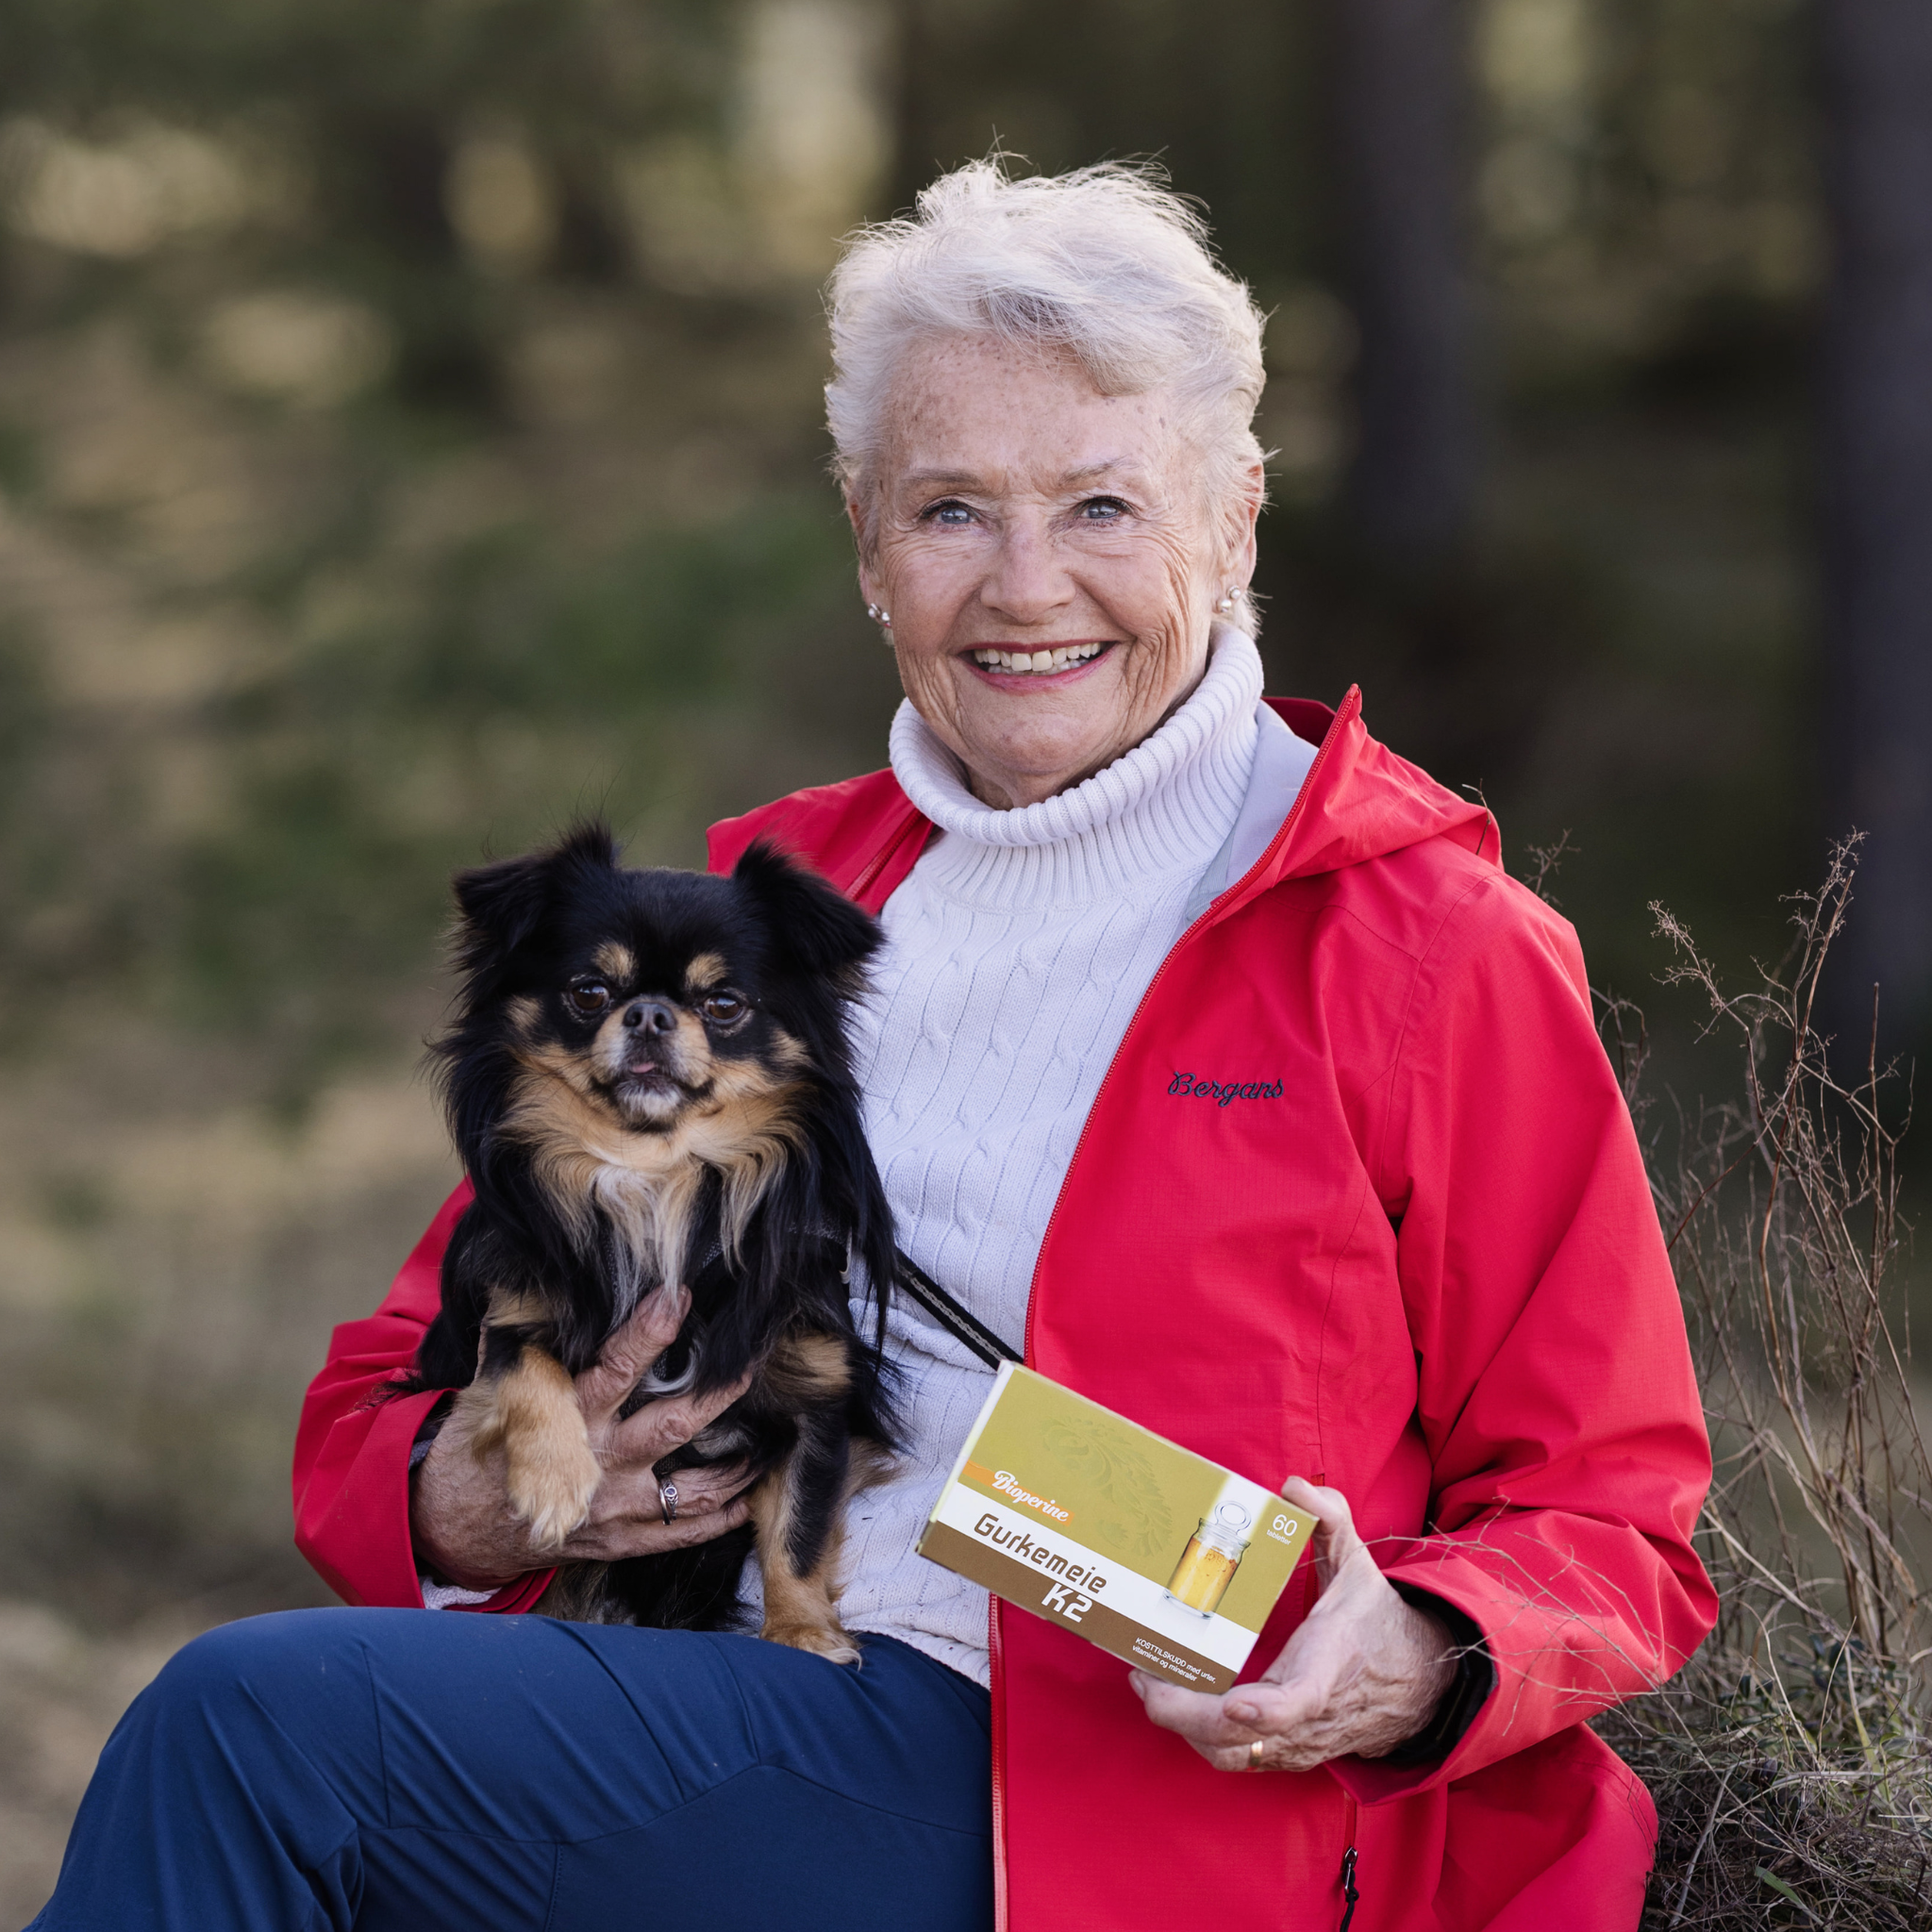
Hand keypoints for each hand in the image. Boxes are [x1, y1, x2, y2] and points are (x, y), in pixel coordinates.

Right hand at [411, 1286, 756, 1592]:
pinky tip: (747, 1498)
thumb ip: (515, 1346)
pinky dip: (720, 1518)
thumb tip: (520, 1287)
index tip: (678, 1298)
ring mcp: (614, 1508)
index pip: (617, 1368)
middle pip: (673, 1425)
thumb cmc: (475, 1453)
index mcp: (567, 1420)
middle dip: (718, 1394)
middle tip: (752, 1364)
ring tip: (770, 1440)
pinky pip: (680, 1534)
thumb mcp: (487, 1394)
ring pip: (691, 1487)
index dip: (650, 1332)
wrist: (453, 1531)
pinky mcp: (620, 1542)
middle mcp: (599, 1463)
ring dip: (736, 1465)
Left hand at [1131, 1478, 1459, 1772]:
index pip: (1298, 1701)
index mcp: (1327, 1668)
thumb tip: (1292, 1487)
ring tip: (1148, 1682)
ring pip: (1231, 1755)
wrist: (1417, 1687)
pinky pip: (1234, 1757)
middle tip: (1143, 1674)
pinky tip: (1174, 1698)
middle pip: (1243, 1737)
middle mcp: (1309, 1717)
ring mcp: (1296, 1742)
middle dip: (1185, 1713)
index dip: (1266, 1708)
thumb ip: (1330, 1519)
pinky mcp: (1284, 1753)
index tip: (1235, 1702)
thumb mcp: (1359, 1565)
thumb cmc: (1376, 1623)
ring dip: (1184, 1726)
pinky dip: (1199, 1735)